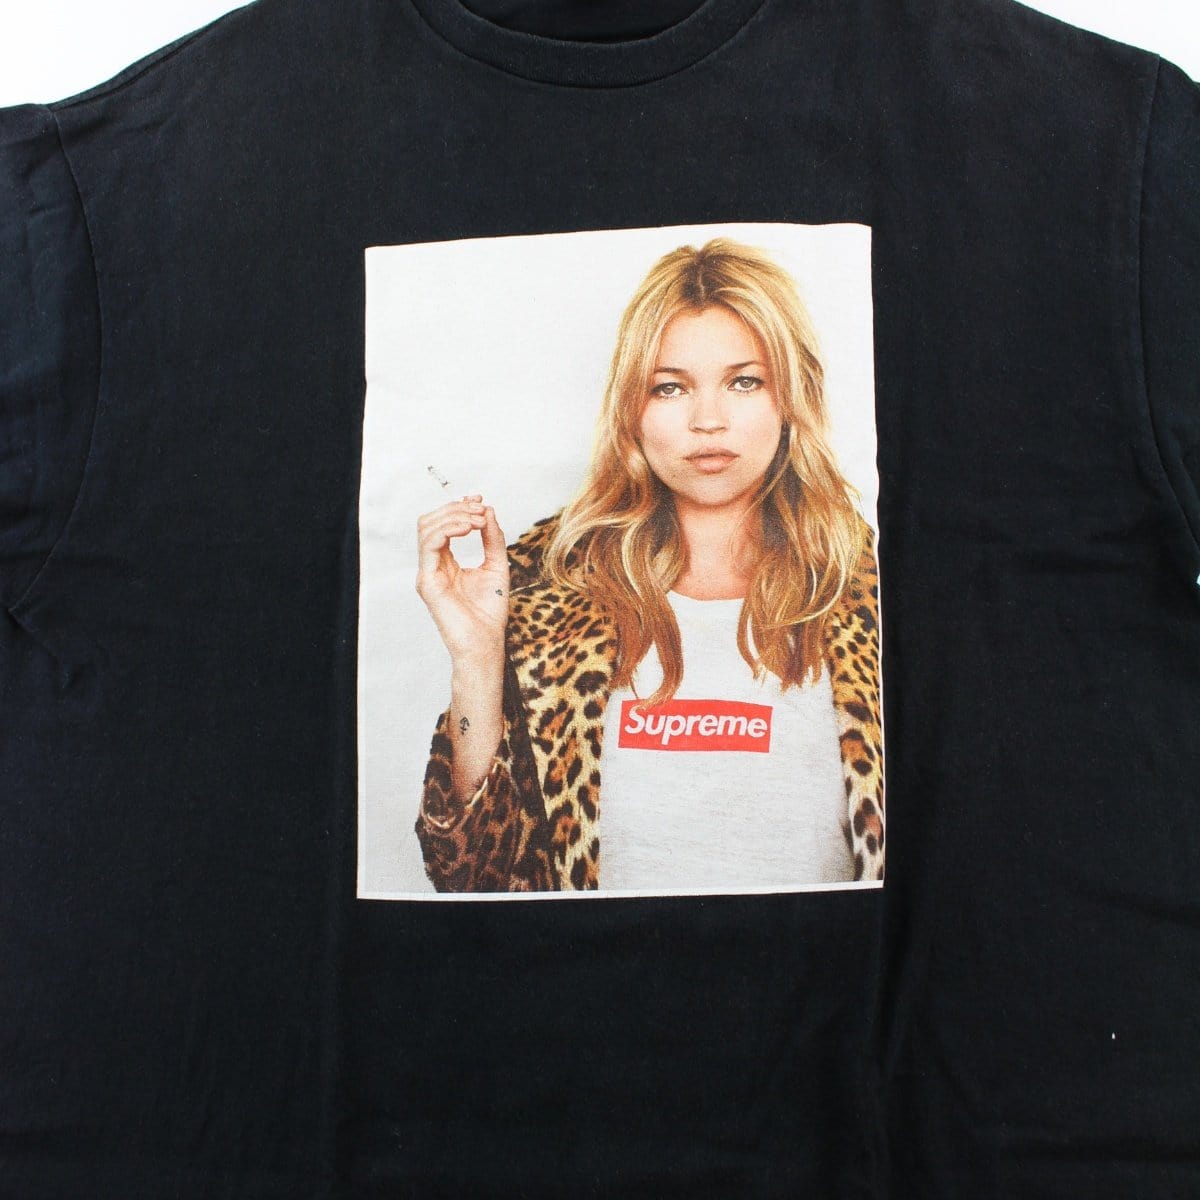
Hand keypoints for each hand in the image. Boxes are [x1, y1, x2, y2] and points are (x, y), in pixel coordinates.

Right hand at [415, 495, 509, 663]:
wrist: (486, 643)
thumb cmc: (490, 612)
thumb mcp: (497, 565)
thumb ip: (492, 539)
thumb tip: (488, 510)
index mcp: (446, 563)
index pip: (442, 526)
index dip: (458, 508)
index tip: (480, 501)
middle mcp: (433, 567)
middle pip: (430, 522)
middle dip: (456, 509)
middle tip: (480, 510)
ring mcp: (427, 574)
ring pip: (427, 529)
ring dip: (453, 516)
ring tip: (477, 519)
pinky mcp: (427, 583)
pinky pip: (429, 546)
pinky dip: (448, 530)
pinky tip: (469, 528)